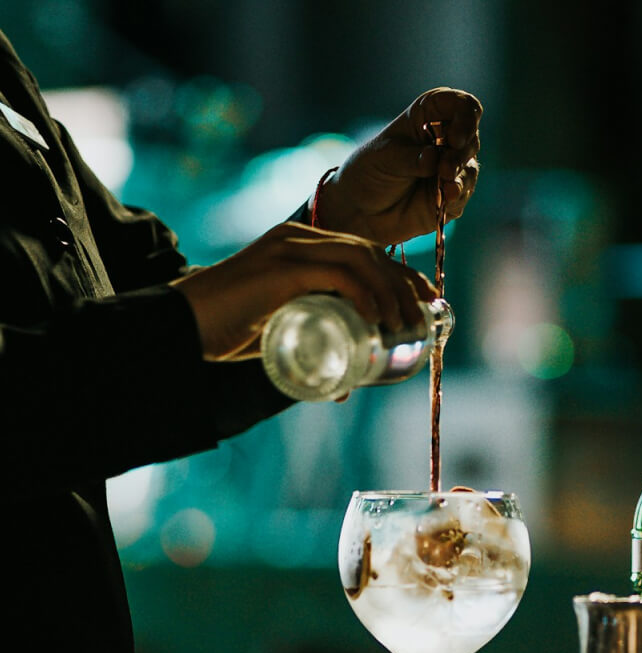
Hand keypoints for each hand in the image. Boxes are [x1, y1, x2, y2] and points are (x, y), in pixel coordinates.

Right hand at [172, 221, 437, 361]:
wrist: (178, 327)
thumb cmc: (224, 333)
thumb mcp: (279, 334)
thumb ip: (309, 350)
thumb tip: (343, 388)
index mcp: (300, 246)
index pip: (366, 252)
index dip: (401, 277)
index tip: (425, 305)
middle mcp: (299, 238)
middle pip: (371, 253)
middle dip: (406, 285)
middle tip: (423, 321)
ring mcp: (290, 248)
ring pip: (362, 258)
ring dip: (391, 293)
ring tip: (403, 327)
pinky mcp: (282, 265)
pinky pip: (338, 272)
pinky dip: (365, 294)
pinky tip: (376, 319)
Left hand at [315, 87, 481, 245]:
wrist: (362, 209)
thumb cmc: (371, 172)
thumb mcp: (386, 158)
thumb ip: (411, 158)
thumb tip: (435, 158)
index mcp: (429, 117)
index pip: (461, 105)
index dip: (465, 117)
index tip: (454, 137)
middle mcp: (445, 140)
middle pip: (470, 137)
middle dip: (461, 152)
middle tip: (445, 168)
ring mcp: (450, 169)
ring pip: (470, 166)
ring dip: (461, 174)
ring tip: (445, 183)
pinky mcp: (452, 196)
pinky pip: (464, 193)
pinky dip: (458, 194)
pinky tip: (448, 196)